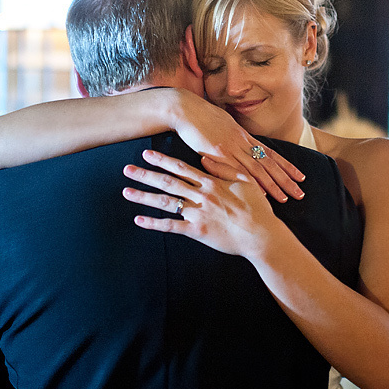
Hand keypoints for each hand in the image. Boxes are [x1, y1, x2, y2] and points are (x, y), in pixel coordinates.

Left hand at [122, 150, 277, 259]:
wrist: (262, 235)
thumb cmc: (257, 208)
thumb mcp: (244, 181)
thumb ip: (223, 168)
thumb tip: (205, 157)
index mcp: (210, 182)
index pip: (180, 167)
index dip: (162, 160)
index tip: (146, 154)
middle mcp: (200, 196)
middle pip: (167, 182)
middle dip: (145, 175)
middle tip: (126, 169)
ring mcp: (197, 214)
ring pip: (165, 202)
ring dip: (144, 196)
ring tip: (126, 192)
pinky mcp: (196, 231)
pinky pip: (171, 227)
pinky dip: (153, 224)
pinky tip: (138, 220)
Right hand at [173, 94, 304, 202]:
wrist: (185, 109)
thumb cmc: (200, 116)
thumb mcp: (222, 124)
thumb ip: (232, 136)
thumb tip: (240, 142)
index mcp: (244, 136)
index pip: (271, 153)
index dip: (287, 166)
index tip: (300, 177)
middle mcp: (242, 142)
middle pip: (269, 164)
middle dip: (286, 180)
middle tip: (300, 194)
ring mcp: (231, 148)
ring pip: (257, 169)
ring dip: (272, 185)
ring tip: (285, 198)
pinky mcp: (217, 154)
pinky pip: (237, 171)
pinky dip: (249, 183)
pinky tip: (258, 194)